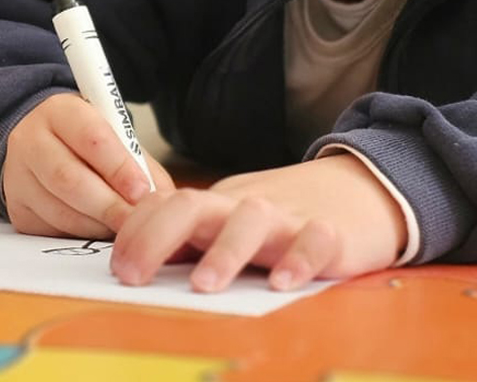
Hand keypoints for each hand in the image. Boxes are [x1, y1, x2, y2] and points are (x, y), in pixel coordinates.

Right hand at [1, 93, 173, 238]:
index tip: (143, 191)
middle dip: (110, 205)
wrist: (37, 145)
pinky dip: (82, 235)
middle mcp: (31, 140)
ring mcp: (18, 176)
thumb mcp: (111, 135)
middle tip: (138, 222)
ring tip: (123, 228)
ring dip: (99, 225)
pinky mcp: (16, 208)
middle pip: (70, 179)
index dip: (119, 167)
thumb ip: (137, 163)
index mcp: (59, 111)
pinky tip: (97, 229)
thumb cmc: (83, 141)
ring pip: (61, 210)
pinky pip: (53, 230)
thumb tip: (163, 199)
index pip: (91, 138)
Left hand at [109, 153, 406, 291]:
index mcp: (214, 206)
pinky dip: (300, 258)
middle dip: (156, 237)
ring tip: (203, 285)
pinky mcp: (331, 233)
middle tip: (134, 275)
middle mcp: (243, 206)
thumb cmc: (282, 220)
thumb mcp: (229, 226)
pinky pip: (315, 240)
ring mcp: (286, 218)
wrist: (360, 191)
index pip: (163, 206)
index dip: (135, 232)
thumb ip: (189, 243)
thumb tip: (135, 266)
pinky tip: (283, 282)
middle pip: (192, 206)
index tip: (117, 268)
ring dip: (224, 252)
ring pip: (250, 221)